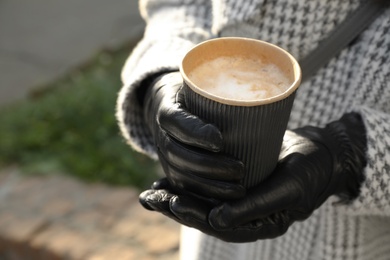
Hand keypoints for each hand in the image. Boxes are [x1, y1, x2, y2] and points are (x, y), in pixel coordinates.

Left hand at [140, 113, 366, 241]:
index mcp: (258, 223)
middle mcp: (245, 215)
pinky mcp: (236, 183)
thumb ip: (256, 207)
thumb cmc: (308, 171)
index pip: (220, 226)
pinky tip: (167, 178)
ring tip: (150, 192)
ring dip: (174, 196)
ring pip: (202, 202)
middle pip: (205, 216)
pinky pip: (207, 188)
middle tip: (150, 197)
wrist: (320, 154)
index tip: (174, 201)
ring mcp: (239, 200)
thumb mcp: (287, 189)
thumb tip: (218, 221)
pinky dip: (187, 183)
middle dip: (175, 207)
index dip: (195, 215)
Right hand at [143, 71, 244, 199]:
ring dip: (207, 186)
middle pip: (176, 153)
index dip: (196, 133)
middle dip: (208, 166)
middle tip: (239, 169)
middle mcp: (161, 134)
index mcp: (168, 110)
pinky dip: (203, 195)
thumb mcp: (203, 85)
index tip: (221, 140)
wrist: (175, 107)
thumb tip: (270, 88)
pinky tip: (224, 199)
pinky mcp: (171, 170)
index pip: (176, 121)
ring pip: (178, 175)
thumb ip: (223, 86)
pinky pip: (182, 187)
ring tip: (238, 189)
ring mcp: (164, 155)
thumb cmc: (197, 95)